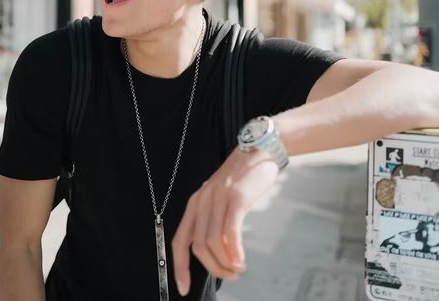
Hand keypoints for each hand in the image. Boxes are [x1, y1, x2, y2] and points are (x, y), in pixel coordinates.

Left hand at [171, 148, 280, 295]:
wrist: (259, 151)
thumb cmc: (243, 178)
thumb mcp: (221, 199)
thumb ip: (215, 222)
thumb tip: (218, 254)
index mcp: (195, 204)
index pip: (179, 241)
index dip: (179, 268)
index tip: (184, 288)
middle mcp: (202, 201)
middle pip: (198, 247)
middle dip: (213, 268)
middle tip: (229, 275)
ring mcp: (218, 199)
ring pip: (213, 242)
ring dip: (225, 263)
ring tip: (237, 268)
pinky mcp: (236, 198)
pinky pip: (230, 232)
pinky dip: (235, 252)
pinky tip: (241, 261)